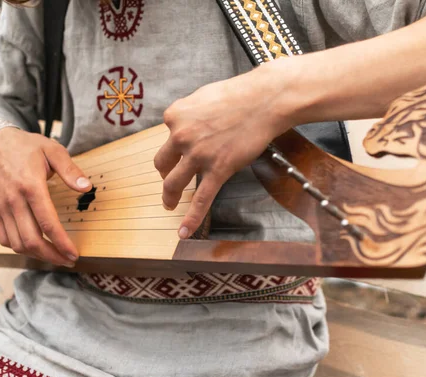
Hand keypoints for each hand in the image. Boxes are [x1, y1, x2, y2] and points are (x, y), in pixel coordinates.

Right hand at [0, 128, 90, 265]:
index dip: (62, 243)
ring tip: (56, 256)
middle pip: (31, 240)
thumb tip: (86, 187)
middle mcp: (13, 200)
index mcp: (31, 186)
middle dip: (52, 256)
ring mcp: (2, 208)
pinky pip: (5, 239)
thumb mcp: (53, 150)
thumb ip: (70, 170)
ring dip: (37, 255)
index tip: (74, 253)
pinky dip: (21, 248)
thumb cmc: (27, 147)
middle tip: (69, 260)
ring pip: (17, 244)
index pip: (47, 223)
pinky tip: (36, 248)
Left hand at [154, 67, 291, 238]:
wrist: (264, 100)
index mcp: (175, 115)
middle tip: (169, 178)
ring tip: (168, 204)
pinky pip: (200, 200)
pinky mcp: (218, 170)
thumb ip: (189, 113)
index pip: (167, 136)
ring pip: (173, 183)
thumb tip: (186, 125)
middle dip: (164, 173)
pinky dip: (190, 219)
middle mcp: (181, 135)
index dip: (175, 142)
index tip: (184, 146)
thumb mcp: (202, 96)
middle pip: (162, 162)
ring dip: (168, 197)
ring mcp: (198, 155)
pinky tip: (183, 232)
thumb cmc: (239, 95)